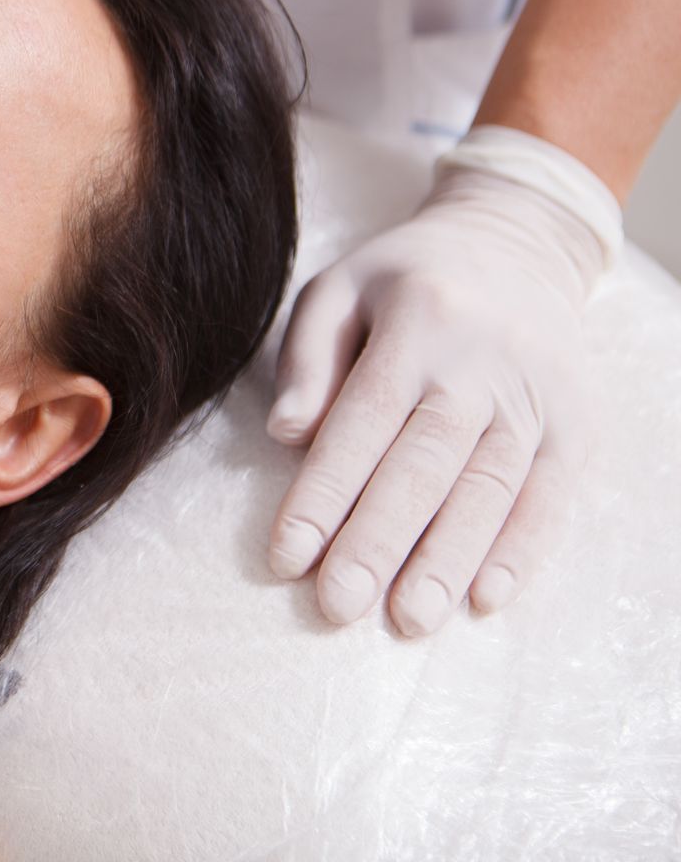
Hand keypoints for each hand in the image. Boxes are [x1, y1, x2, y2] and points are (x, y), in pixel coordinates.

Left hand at [265, 125, 622, 635]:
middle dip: (378, 540)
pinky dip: (520, 551)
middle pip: (425, 464)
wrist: (517, 244)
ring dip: (447, 559)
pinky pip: (550, 497)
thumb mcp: (340, 287)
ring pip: (488, 489)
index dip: (324, 492)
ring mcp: (538, 395)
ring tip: (407, 619)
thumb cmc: (405, 280)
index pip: (363, 421)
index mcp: (418, 321)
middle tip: (338, 605)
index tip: (287, 556)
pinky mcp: (577, 425)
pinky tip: (484, 598)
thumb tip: (285, 434)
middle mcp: (483, 361)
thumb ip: (309, 357)